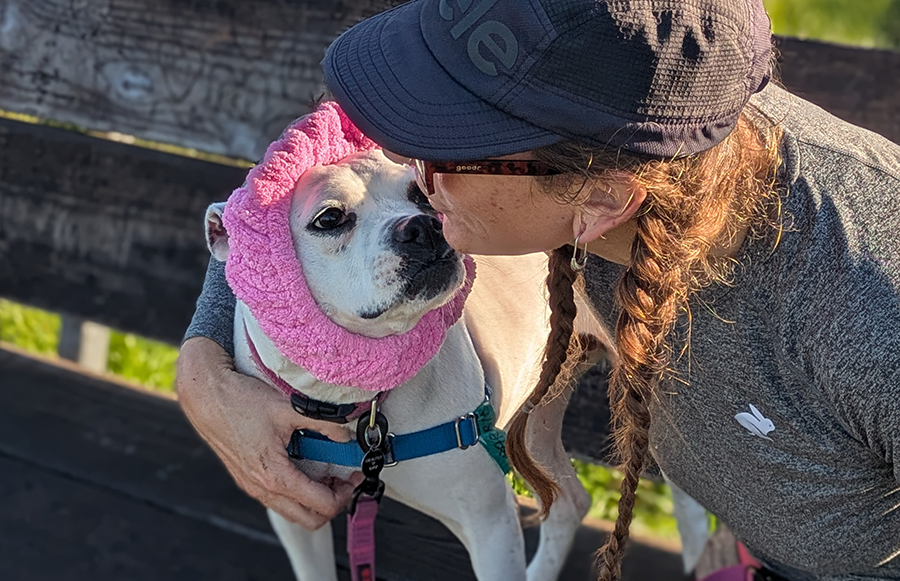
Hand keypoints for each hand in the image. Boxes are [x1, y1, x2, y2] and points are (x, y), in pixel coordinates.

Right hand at [176, 337, 363, 529]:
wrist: (206, 397)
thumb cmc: (241, 401)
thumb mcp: (289, 408)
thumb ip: (323, 423)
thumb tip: (346, 435)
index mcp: (275, 476)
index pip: (322, 505)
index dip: (346, 492)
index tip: (355, 474)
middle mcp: (262, 489)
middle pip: (309, 520)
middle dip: (333, 503)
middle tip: (344, 479)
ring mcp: (252, 487)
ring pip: (293, 512)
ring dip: (314, 499)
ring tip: (326, 472)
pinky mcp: (247, 480)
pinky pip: (278, 499)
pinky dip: (297, 492)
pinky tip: (304, 465)